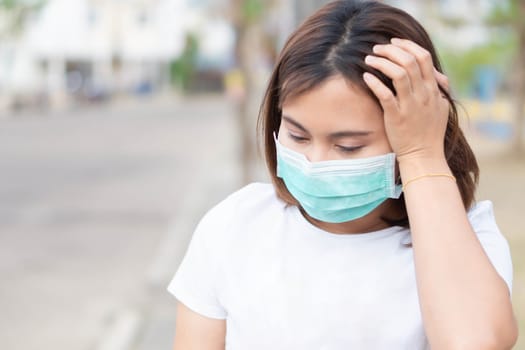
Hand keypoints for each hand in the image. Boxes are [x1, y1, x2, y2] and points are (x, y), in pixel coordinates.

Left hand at [363, 38, 449, 164]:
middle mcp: (423, 94)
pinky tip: (366, 76)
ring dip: (382, 62)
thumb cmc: (430, 133)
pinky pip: (385, 94)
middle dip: (392, 50)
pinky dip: (375, 82)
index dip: (408, 45)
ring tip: (369, 59)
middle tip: (377, 48)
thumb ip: (439, 90)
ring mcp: (410, 105)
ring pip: (398, 74)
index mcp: (433, 90)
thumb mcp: (441, 108)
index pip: (423, 57)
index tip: (394, 42)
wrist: (424, 156)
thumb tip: (437, 75)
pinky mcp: (397, 117)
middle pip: (409, 61)